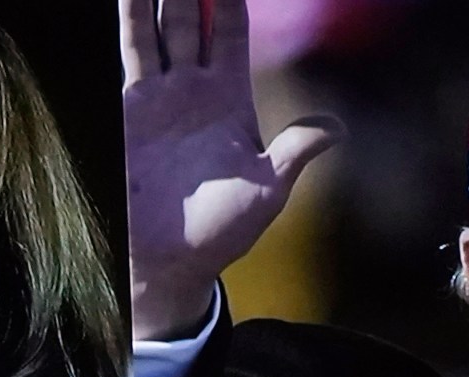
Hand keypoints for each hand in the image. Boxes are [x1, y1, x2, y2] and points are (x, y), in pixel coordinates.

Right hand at [119, 0, 342, 339]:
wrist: (166, 261)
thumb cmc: (220, 232)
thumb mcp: (267, 191)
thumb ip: (295, 151)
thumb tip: (339, 128)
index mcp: (231, 98)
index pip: (232, 29)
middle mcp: (194, 88)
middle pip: (193, 17)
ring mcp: (159, 96)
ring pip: (158, 27)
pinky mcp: (129, 110)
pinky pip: (132, 52)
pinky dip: (131, 20)